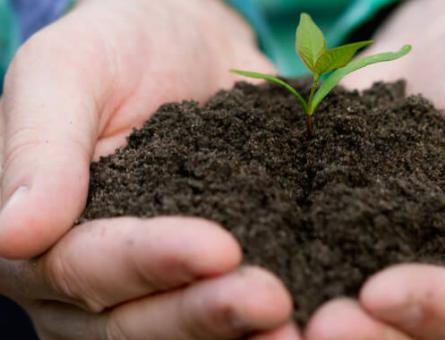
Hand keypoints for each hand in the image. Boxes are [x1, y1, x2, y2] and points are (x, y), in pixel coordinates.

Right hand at [0, 0, 297, 337]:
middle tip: (272, 299)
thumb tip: (12, 234)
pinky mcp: (210, 278)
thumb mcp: (67, 73)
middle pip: (138, 322)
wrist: (187, 47)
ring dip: (239, 335)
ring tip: (296, 328)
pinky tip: (311, 321)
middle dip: (205, 312)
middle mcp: (95, 281)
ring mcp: (155, 287)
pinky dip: (262, 324)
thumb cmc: (118, 49)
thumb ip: (40, 148)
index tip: (218, 248)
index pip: (86, 265)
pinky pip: (230, 316)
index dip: (149, 262)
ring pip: (185, 332)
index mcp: (46, 236)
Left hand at [321, 0, 444, 336]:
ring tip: (290, 319)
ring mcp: (438, 270)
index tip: (382, 292)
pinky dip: (321, 282)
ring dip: (345, 323)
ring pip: (395, 316)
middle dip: (381, 334)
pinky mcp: (386, 246)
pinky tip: (280, 280)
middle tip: (321, 327)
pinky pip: (355, 271)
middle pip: (444, 332)